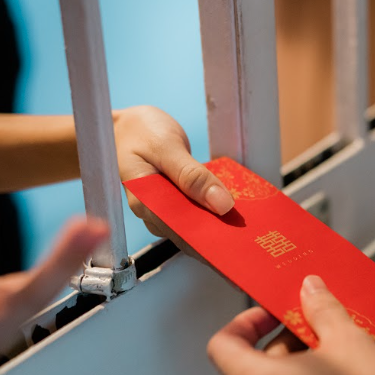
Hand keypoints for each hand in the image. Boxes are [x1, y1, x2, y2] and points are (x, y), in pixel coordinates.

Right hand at [114, 105, 234, 243]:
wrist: (123, 124)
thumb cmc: (139, 131)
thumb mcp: (166, 147)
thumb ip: (192, 176)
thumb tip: (222, 205)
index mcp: (146, 203)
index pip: (183, 234)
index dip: (210, 245)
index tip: (237, 250)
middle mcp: (152, 213)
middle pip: (190, 235)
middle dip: (219, 239)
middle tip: (251, 241)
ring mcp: (162, 209)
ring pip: (193, 225)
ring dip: (218, 226)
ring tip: (247, 229)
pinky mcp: (172, 202)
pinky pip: (194, 211)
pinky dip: (212, 211)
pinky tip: (232, 211)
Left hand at [206, 275, 374, 374]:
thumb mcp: (346, 340)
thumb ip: (322, 309)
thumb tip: (310, 290)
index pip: (223, 345)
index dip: (248, 321)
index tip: (277, 311)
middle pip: (263, 361)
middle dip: (299, 337)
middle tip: (329, 320)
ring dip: (318, 357)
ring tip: (356, 340)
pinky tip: (360, 365)